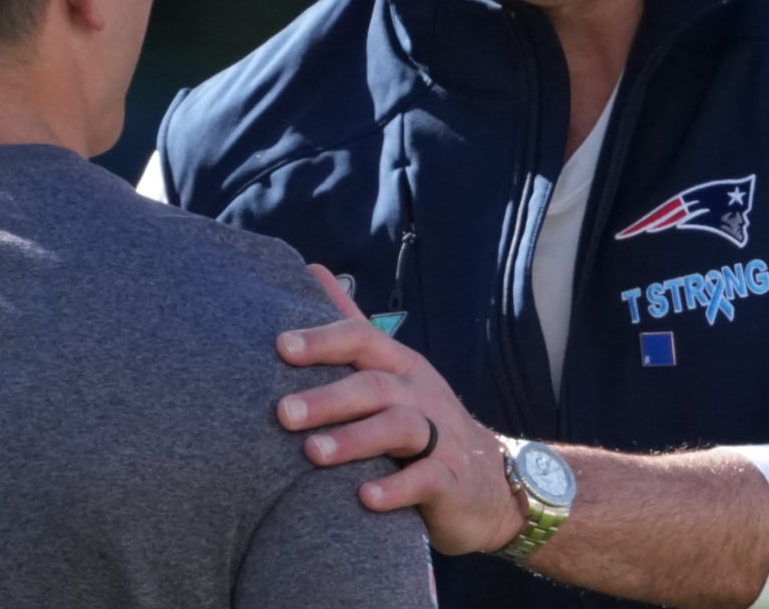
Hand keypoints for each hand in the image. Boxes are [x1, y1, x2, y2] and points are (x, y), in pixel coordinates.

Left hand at [277, 264, 525, 554]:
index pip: (361, 340)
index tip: (280, 346)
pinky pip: (426, 479)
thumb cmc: (423, 419)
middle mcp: (418, 393)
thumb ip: (350, 327)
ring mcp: (439, 435)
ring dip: (354, 440)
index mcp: (398, 365)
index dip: (323, 341)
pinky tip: (365, 498)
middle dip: (328, 398)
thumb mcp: (390, 369)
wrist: (488, 481)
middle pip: (374, 386)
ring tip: (313, 454)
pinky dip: (396, 488)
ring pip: (398, 428)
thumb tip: (312, 269)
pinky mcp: (450, 479)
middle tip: (282, 413)